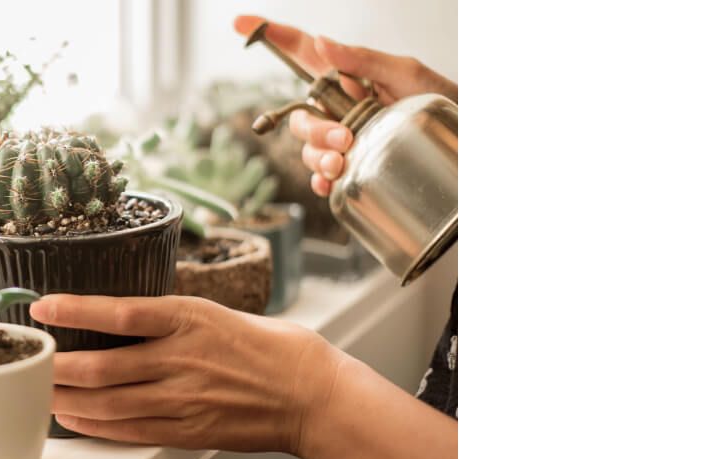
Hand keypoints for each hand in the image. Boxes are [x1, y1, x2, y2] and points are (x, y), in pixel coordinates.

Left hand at [29, 294, 345, 452]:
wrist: (311, 394)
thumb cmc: (270, 348)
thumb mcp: (216, 313)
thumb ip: (168, 317)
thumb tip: (119, 316)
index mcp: (190, 318)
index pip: (120, 313)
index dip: (75, 310)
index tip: (43, 307)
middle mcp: (182, 358)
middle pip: (102, 367)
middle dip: (57, 367)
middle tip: (30, 360)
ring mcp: (183, 398)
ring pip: (108, 403)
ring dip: (66, 400)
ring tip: (40, 392)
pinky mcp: (187, 430)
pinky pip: (128, 430)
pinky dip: (94, 425)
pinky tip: (74, 419)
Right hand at [232, 16, 457, 195]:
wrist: (468, 146)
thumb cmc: (445, 102)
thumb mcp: (408, 73)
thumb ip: (363, 60)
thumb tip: (322, 43)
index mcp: (349, 76)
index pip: (301, 51)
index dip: (271, 36)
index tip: (241, 23)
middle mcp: (341, 107)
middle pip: (300, 113)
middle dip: (313, 128)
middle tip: (342, 138)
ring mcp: (346, 138)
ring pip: (308, 148)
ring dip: (318, 157)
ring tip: (343, 163)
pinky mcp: (354, 166)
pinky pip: (322, 177)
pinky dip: (323, 182)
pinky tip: (333, 184)